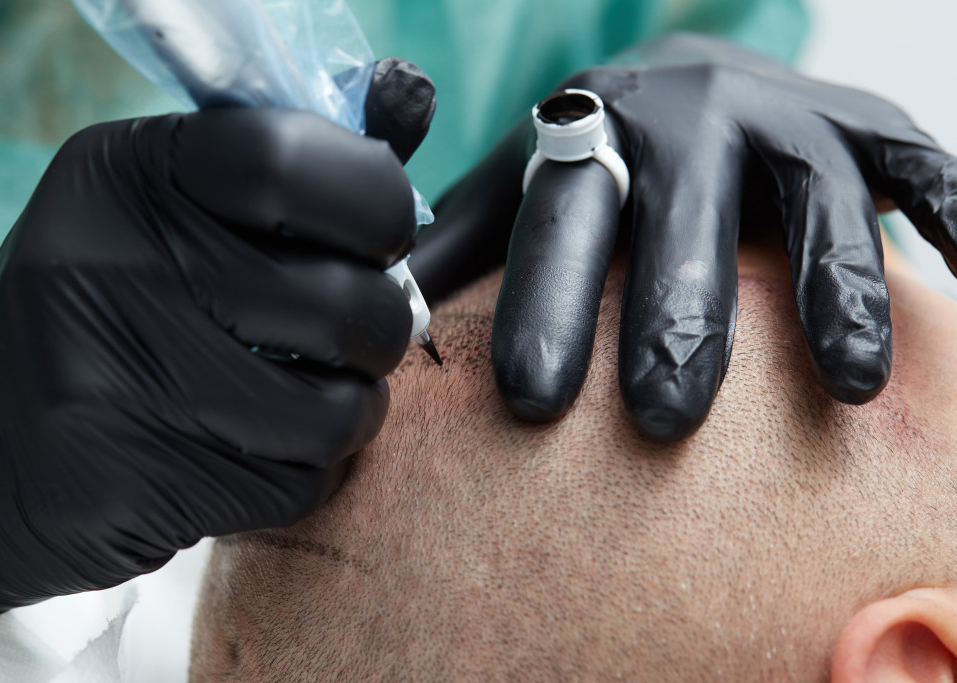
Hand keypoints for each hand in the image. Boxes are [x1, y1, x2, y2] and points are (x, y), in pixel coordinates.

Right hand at [0, 58, 433, 624]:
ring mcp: (122, 385)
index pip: (289, 161)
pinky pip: (303, 482)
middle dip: (384, 324)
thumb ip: (284, 166)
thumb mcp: (157, 209)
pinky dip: (307, 469)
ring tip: (312, 394)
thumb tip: (408, 99)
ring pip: (338, 409)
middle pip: (344, 300)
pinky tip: (258, 448)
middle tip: (358, 330)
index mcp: (123, 176)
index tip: (383, 234)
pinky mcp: (143, 484)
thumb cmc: (94, 316)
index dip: (375, 200)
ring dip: (351, 407)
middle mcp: (111, 268)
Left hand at [410, 34, 956, 440]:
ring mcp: (787, 116)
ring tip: (847, 387)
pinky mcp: (869, 124)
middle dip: (678, 316)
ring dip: (835, 286)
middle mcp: (690, 114)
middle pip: (684, 216)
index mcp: (593, 133)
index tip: (532, 405)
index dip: (546, 306)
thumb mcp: (519, 189)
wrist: (684, 78)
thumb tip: (382, 322)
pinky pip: (924, 163)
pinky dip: (956, 212)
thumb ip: (458, 246)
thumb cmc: (593, 164)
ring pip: (815, 194)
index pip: (563, 221)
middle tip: (661, 419)